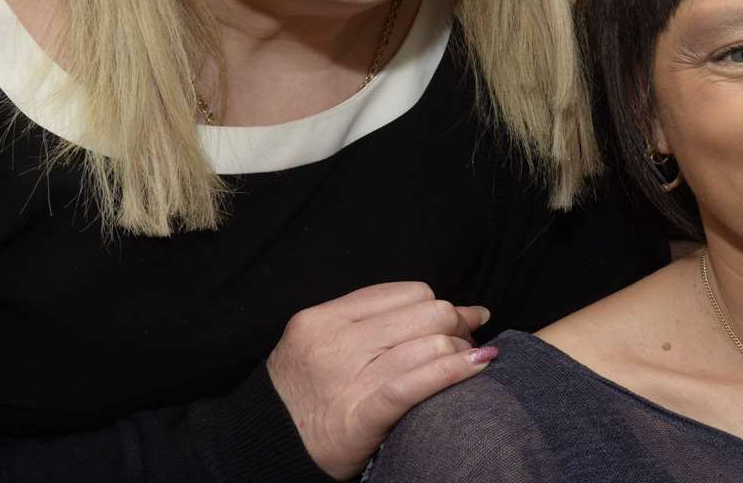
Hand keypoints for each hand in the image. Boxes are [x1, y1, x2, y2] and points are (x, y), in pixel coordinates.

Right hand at [266, 282, 494, 479]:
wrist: (263, 450)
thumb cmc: (301, 399)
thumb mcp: (317, 345)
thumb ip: (367, 324)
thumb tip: (440, 308)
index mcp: (323, 319)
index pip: (405, 293)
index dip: (439, 304)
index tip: (456, 319)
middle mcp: (334, 342)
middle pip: (425, 312)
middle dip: (458, 323)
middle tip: (470, 340)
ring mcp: (346, 378)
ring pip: (430, 343)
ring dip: (464, 348)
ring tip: (475, 358)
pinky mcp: (361, 415)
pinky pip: (418, 382)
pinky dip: (456, 370)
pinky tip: (479, 366)